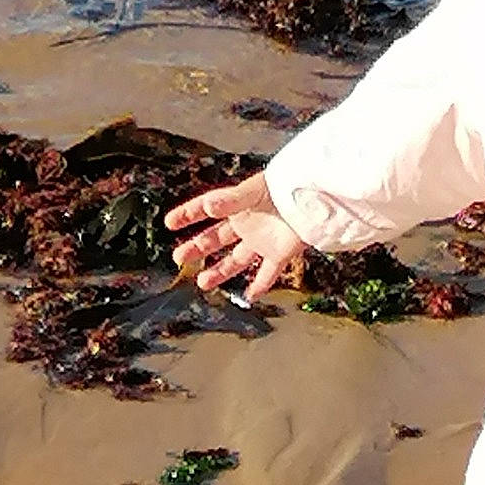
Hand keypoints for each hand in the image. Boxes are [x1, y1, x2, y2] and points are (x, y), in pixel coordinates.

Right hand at [164, 173, 304, 301]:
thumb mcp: (253, 192)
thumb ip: (231, 201)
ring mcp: (263, 240)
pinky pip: (269, 273)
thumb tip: (207, 206)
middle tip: (179, 258)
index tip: (169, 223)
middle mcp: (248, 224)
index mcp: (238, 205)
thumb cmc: (285, 187)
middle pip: (217, 238)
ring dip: (220, 271)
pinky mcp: (281, 252)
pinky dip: (260, 285)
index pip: (207, 209)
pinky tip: (250, 296)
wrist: (315, 196)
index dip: (188, 214)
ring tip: (202, 282)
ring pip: (237, 260)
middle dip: (197, 247)